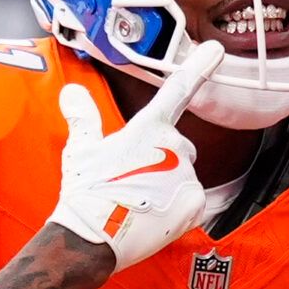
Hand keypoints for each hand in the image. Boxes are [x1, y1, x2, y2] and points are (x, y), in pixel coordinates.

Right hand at [48, 41, 226, 270]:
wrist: (92, 238)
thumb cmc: (85, 192)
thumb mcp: (79, 150)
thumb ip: (83, 117)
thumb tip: (72, 92)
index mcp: (148, 128)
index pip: (178, 91)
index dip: (199, 67)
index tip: (215, 51)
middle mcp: (173, 146)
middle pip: (179, 148)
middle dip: (162, 161)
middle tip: (133, 181)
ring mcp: (187, 176)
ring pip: (184, 177)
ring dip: (168, 187)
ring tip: (139, 203)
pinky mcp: (195, 203)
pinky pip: (193, 202)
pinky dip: (178, 210)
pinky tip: (155, 216)